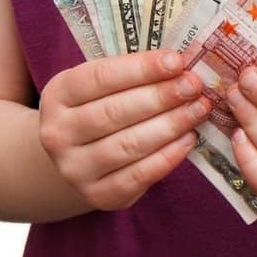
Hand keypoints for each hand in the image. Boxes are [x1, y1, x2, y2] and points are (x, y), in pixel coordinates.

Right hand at [38, 49, 210, 211]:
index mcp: (58, 94)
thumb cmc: (100, 107)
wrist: (79, 157)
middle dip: (161, 97)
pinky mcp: (98, 195)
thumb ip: (133, 73)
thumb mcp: (102, 85)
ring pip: (129, 145)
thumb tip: (180, 65)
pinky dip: (168, 156)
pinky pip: (139, 175)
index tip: (177, 61)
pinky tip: (189, 139)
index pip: (100, 77)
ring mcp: (75, 168)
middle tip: (194, 86)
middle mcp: (58, 133)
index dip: (141, 69)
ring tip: (198, 109)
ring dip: (171, 125)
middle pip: (115, 112)